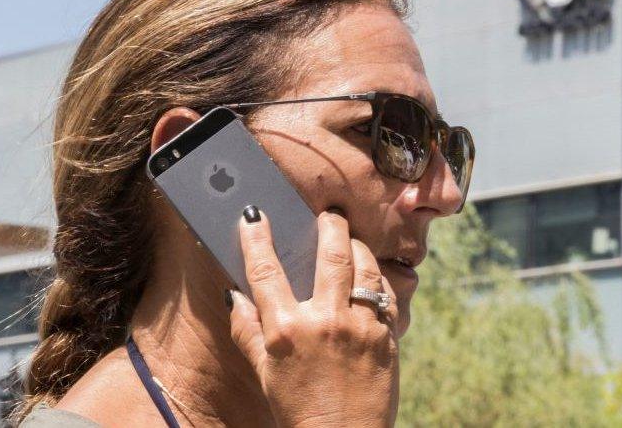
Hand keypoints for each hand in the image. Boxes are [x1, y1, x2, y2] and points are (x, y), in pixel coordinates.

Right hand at [227, 206, 399, 427]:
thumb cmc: (297, 409)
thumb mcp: (263, 371)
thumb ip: (247, 330)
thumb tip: (234, 295)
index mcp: (286, 330)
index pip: (265, 270)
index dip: (256, 237)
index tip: (254, 215)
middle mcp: (325, 321)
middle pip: (329, 252)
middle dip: (329, 224)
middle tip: (328, 213)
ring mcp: (361, 327)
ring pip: (364, 265)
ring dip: (356, 245)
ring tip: (349, 239)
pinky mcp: (387, 337)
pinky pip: (384, 292)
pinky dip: (376, 277)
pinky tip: (368, 275)